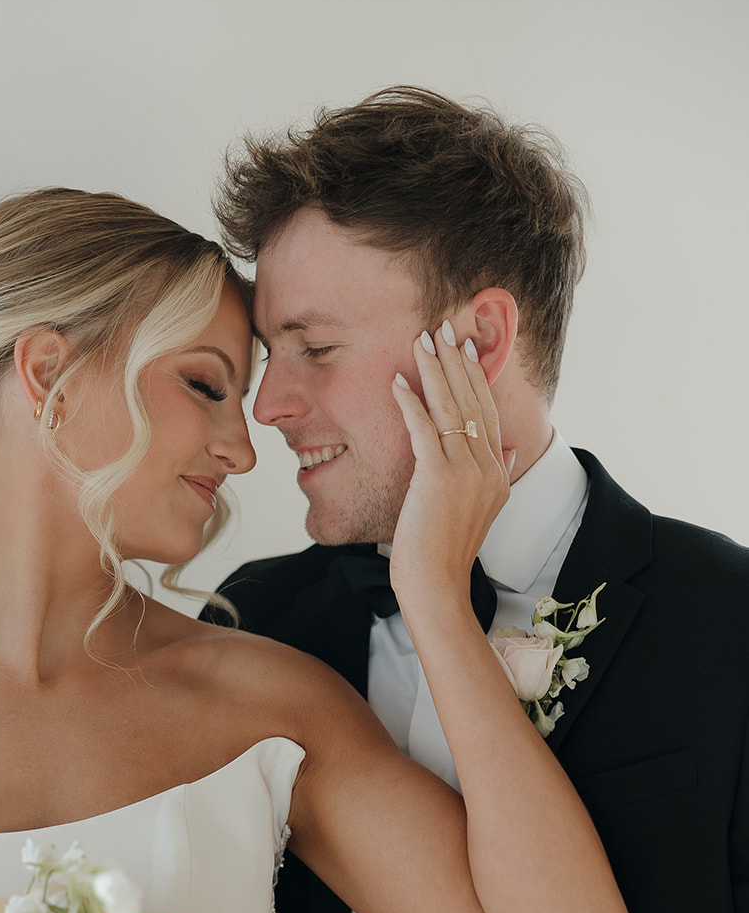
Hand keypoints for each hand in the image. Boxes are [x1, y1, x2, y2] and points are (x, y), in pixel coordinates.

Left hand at [386, 324, 510, 611]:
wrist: (437, 584)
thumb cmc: (447, 552)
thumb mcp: (484, 509)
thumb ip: (500, 474)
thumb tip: (514, 448)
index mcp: (499, 472)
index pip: (488, 413)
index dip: (477, 377)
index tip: (467, 347)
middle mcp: (488, 466)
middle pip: (472, 401)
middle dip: (457, 361)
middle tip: (444, 328)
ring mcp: (465, 471)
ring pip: (450, 407)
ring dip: (435, 370)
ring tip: (423, 340)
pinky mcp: (438, 478)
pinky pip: (424, 428)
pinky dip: (410, 401)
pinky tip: (398, 381)